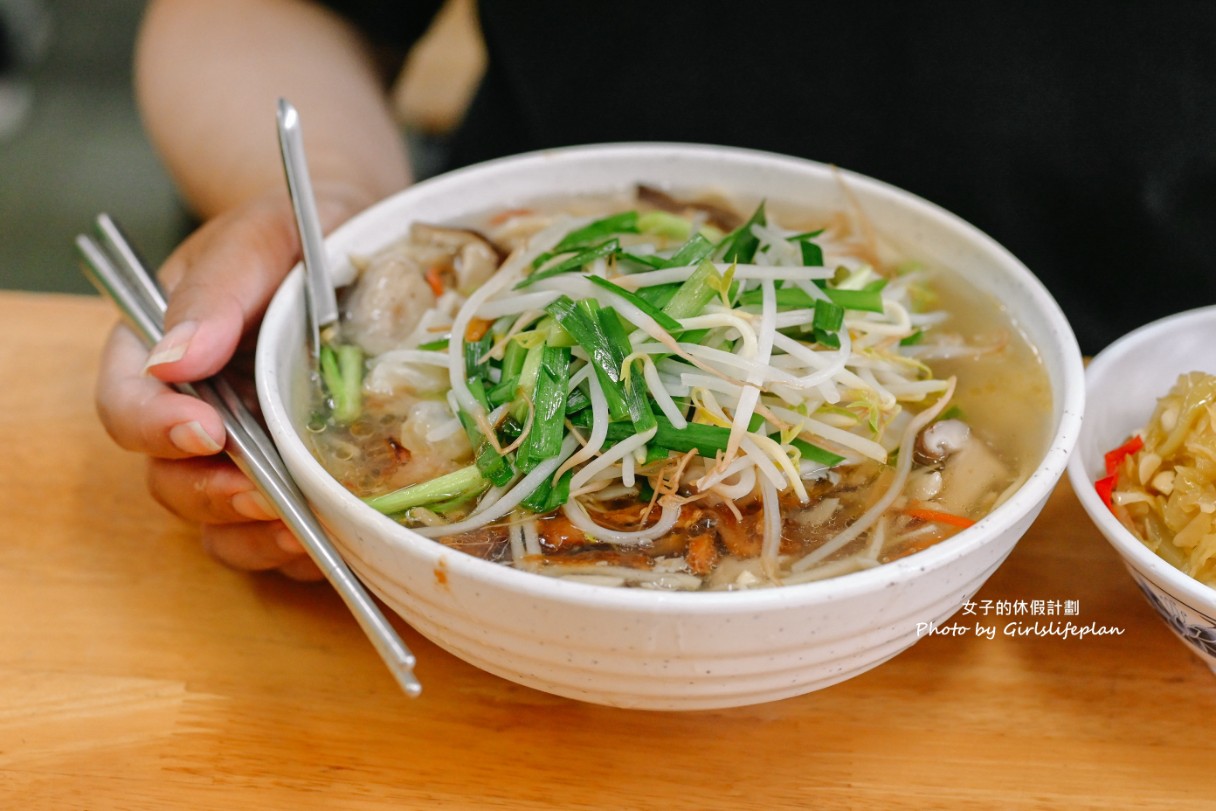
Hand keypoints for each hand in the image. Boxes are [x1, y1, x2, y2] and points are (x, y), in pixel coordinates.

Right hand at [95, 186, 366, 579]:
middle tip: (267, 493)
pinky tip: (344, 539)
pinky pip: (280, 537)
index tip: (206, 432)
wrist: (363, 256)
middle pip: (171, 480)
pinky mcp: (293, 482)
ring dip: (257, 536)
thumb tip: (174, 360)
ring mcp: (243, 455)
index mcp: (161, 355)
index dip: (154, 428)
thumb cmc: (301, 237)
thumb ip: (215, 290)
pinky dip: (306, 550)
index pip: (126, 406)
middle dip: (213, 495)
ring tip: (307, 529)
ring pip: (221, 524)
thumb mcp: (261, 238)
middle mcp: (194, 414)